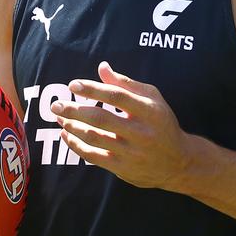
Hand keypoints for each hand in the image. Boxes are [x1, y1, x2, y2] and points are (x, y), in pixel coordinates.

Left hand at [51, 61, 194, 190]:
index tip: (73, 85)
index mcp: (149, 111)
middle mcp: (140, 132)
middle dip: (74, 110)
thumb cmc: (162, 124)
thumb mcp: (153, 98)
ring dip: (72, 126)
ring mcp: (130, 152)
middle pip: (100, 118)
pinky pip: (93, 156)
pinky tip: (67, 134)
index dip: (93, 89)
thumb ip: (126, 84)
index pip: (116, 96)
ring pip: (93, 138)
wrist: (179, 163)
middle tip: (56, 105)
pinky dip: (76, 145)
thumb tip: (102, 67)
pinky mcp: (122, 168)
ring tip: (59, 117)